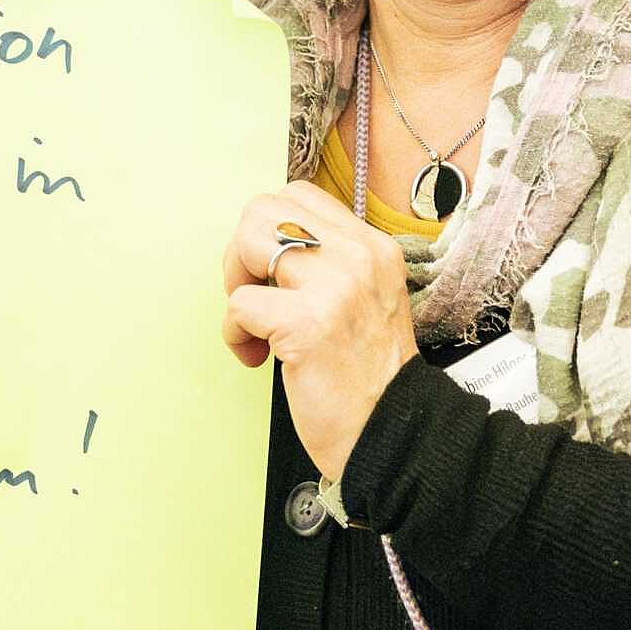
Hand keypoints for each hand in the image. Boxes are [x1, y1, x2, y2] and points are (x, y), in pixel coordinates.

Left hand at [222, 181, 415, 481]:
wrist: (394, 433)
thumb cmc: (368, 377)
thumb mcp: (364, 299)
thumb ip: (327, 265)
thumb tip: (263, 248)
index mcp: (373, 247)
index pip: (299, 196)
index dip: (270, 231)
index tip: (273, 275)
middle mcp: (358, 257)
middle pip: (265, 208)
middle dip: (243, 253)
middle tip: (255, 298)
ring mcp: (335, 287)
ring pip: (248, 240)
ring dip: (236, 285)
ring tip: (255, 324)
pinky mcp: (307, 325)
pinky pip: (239, 305)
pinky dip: (236, 334)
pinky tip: (259, 357)